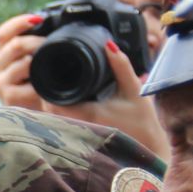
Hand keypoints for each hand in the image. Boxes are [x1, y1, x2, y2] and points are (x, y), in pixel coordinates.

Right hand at [0, 13, 47, 111]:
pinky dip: (38, 72)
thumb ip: (41, 42)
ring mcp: (1, 83)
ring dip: (37, 53)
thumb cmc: (50, 88)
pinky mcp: (9, 97)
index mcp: (5, 56)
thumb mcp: (42, 61)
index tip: (38, 18)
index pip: (4, 33)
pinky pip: (25, 73)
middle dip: (36, 39)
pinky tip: (47, 78)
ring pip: (17, 56)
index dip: (19, 23)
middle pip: (11, 42)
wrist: (53, 117)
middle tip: (54, 43)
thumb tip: (52, 20)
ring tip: (52, 60)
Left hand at [0, 13, 167, 156]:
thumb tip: (108, 44)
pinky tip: (65, 98)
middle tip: (47, 75)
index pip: (51, 101)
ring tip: (54, 84)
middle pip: (47, 108)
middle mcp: (76, 125)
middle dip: (46, 92)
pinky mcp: (79, 135)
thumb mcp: (133, 88)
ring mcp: (76, 132)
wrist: (147, 147)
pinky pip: (62, 121)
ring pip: (53, 116)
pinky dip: (60, 109)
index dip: (45, 87)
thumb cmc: (142, 120)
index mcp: (85, 113)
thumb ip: (121, 66)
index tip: (46, 72)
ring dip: (52, 101)